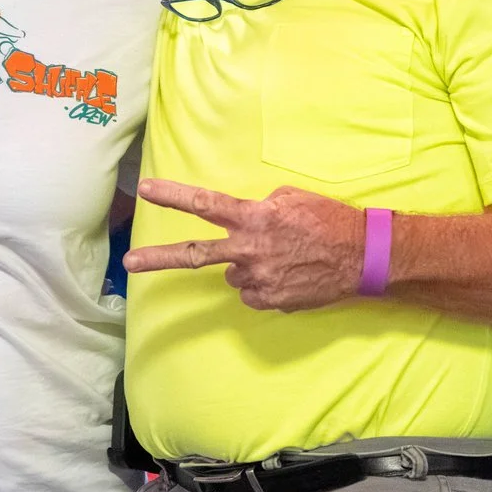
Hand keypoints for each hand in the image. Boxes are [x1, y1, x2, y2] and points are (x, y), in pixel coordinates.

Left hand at [123, 178, 363, 310]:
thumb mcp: (293, 198)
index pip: (205, 204)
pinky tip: (288, 275)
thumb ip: (261, 207)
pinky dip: (264, 285)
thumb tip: (244, 218)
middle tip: (130, 262)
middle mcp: (250, 249)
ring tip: (281, 259)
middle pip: (195, 255)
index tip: (148, 191)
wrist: (362, 257)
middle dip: (159, 259)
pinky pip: (253, 292)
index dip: (174, 196)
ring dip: (249, 266)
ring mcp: (259, 279)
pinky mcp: (271, 301)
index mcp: (255, 218)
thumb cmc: (328, 221)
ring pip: (234, 274)